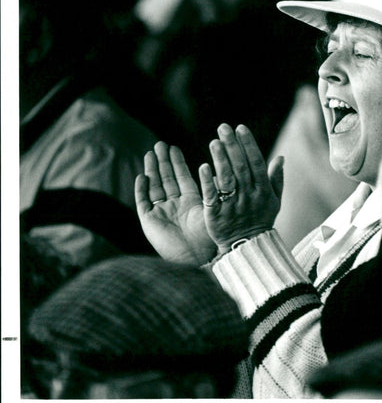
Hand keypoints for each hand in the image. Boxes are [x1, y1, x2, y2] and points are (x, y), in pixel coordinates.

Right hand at [135, 142, 216, 265]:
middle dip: (163, 162)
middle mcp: (175, 206)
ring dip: (152, 170)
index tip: (174, 147)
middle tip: (160, 144)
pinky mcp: (149, 221)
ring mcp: (161, 212)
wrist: (196, 258)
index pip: (182, 177)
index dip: (177, 163)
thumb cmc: (208, 238)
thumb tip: (219, 171)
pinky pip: (143, 202)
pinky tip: (142, 176)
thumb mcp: (212, 209)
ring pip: (154, 186)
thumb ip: (212, 191)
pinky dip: (142, 189)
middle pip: (166, 179)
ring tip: (150, 153)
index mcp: (191, 203)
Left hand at [198, 123, 282, 251]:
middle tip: (223, 127)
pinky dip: (208, 181)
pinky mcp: (217, 214)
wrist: (247, 247)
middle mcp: (249, 196)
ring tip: (214, 141)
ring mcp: (233, 205)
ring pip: (227, 179)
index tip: (241, 128)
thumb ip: (276, 179)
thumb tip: (280, 157)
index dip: (248, 145)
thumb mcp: (274, 201)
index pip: (256, 163)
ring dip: (221, 159)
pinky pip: (213, 196)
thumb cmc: (261, 220)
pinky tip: (203, 167)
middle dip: (232, 146)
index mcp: (263, 191)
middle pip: (241, 167)